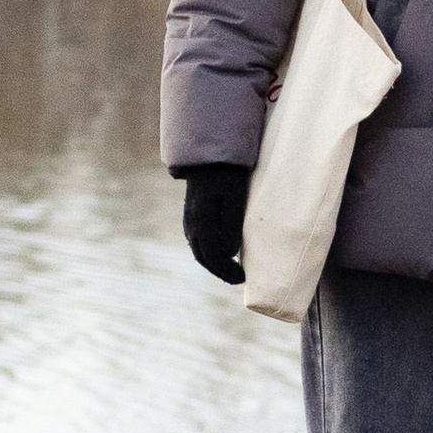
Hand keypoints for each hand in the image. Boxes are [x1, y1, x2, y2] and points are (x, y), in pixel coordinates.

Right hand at [175, 161, 249, 286]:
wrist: (209, 153)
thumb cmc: (226, 173)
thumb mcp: (234, 196)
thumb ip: (232, 224)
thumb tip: (230, 253)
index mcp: (201, 221)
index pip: (212, 256)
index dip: (226, 271)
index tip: (243, 279)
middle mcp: (191, 223)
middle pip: (203, 257)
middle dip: (220, 271)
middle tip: (238, 279)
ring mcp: (189, 219)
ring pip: (199, 250)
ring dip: (214, 263)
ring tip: (231, 269)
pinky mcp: (192, 214)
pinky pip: (198, 240)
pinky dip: (209, 252)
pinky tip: (222, 253)